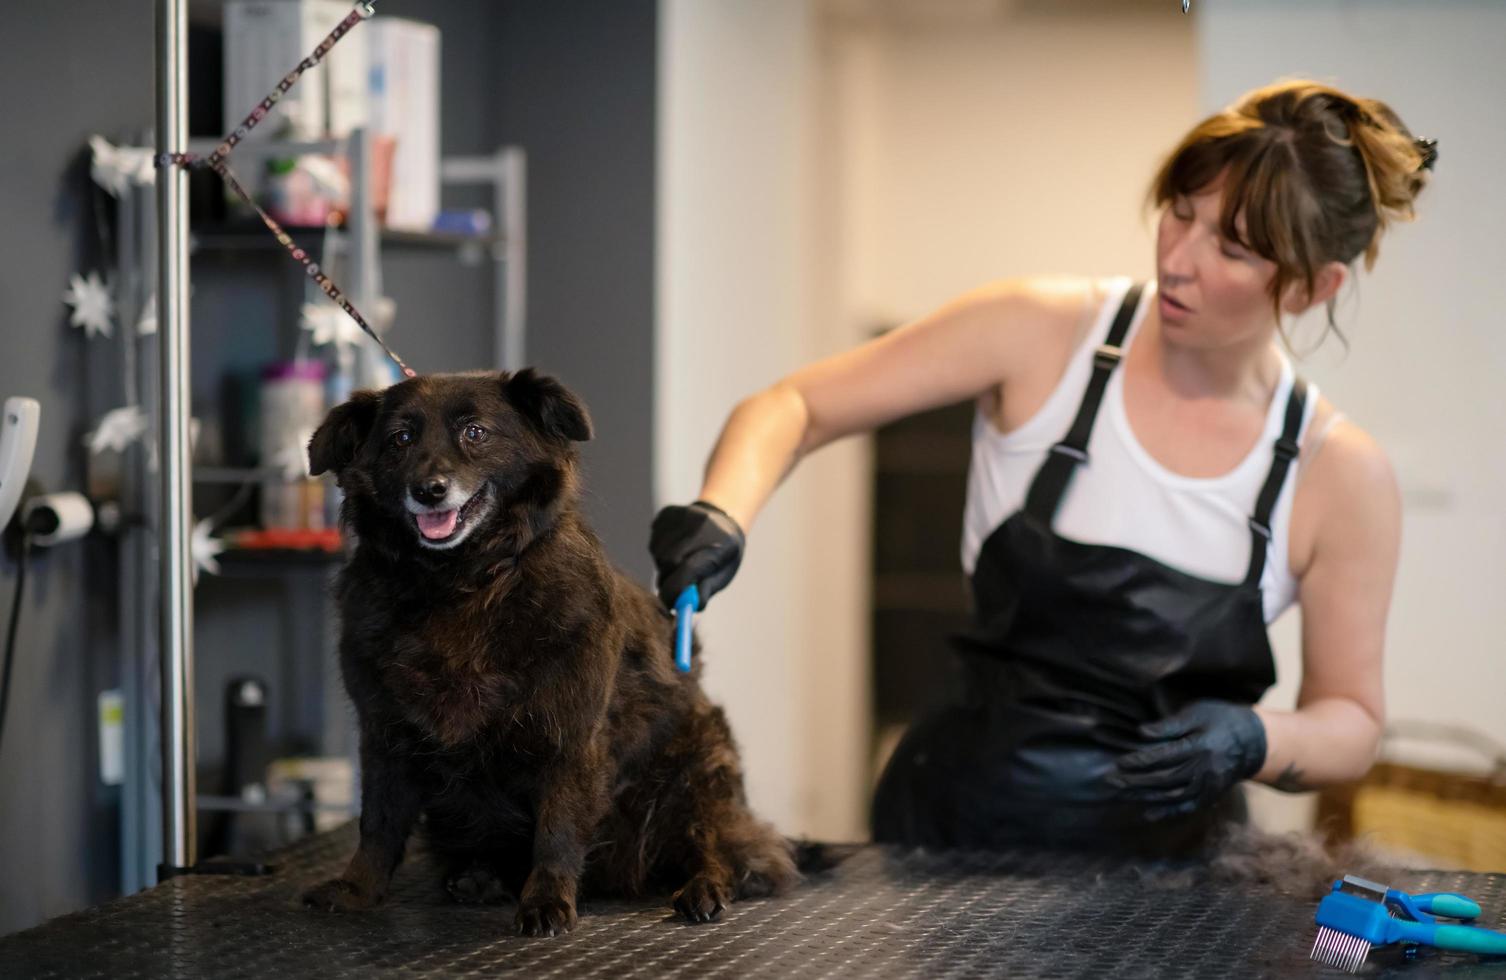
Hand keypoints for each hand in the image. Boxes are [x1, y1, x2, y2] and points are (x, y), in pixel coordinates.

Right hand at [649, 501, 744, 610]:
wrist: (722, 517)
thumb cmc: (722, 554)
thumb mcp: (723, 574)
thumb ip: (706, 590)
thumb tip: (689, 606)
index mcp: (721, 544)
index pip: (691, 569)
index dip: (676, 591)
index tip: (670, 605)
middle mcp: (701, 525)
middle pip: (669, 562)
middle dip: (669, 579)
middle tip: (676, 584)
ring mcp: (682, 515)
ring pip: (659, 554)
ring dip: (665, 566)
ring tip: (681, 561)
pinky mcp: (667, 513)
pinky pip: (654, 542)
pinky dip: (661, 551)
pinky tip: (676, 547)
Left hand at [1109, 699, 1266, 821]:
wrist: (1256, 742)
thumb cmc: (1222, 720)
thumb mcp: (1198, 713)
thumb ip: (1171, 725)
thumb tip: (1142, 733)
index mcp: (1201, 746)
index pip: (1164, 756)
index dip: (1140, 761)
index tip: (1120, 763)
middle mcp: (1206, 769)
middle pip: (1165, 778)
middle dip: (1137, 781)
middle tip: (1112, 782)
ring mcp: (1210, 785)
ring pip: (1173, 795)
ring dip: (1146, 797)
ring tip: (1123, 795)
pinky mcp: (1212, 795)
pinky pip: (1188, 807)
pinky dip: (1168, 812)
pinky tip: (1148, 814)